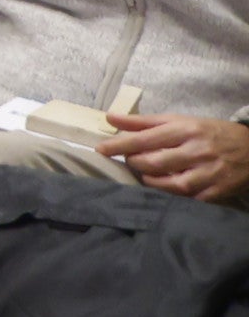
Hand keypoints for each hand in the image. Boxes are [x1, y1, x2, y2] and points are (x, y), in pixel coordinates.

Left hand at [100, 113, 248, 203]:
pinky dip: (170, 195)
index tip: (100, 150)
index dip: (119, 146)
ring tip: (146, 175)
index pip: (145, 138)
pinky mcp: (216, 191)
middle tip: (131, 161)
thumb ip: (144, 122)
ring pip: (169, 184)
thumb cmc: (209, 132)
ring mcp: (208, 173)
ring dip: (150, 181)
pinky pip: (187, 199)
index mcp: (186, 129)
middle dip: (135, 164)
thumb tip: (110, 118)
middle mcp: (197, 151)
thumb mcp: (180, 120)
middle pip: (154, 163)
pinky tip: (165, 188)